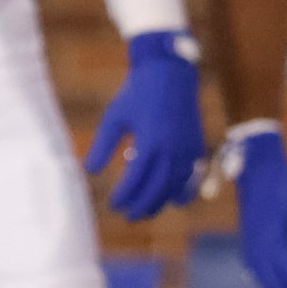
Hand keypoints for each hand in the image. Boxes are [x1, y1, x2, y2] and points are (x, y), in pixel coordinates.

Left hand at [85, 31, 206, 219]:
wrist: (171, 72)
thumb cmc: (138, 93)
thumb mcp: (114, 117)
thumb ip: (102, 146)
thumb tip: (89, 172)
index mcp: (150, 142)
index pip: (134, 181)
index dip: (123, 197)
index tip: (112, 204)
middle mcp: (171, 150)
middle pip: (156, 190)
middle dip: (140, 207)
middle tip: (127, 215)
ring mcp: (187, 150)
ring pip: (174, 188)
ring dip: (159, 202)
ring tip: (145, 211)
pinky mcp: (197, 146)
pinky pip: (192, 178)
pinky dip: (182, 192)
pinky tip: (171, 199)